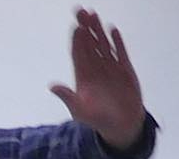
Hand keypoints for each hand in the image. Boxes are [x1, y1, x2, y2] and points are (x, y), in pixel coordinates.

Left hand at [50, 8, 144, 150]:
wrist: (121, 127)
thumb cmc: (98, 120)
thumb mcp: (79, 111)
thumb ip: (67, 97)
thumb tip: (52, 87)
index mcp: (83, 78)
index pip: (78, 54)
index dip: (76, 41)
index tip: (75, 27)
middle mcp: (96, 70)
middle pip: (90, 45)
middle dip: (86, 29)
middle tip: (82, 11)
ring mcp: (110, 69)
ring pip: (103, 45)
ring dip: (99, 31)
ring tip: (95, 16)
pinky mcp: (125, 71)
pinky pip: (120, 53)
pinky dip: (117, 42)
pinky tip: (112, 30)